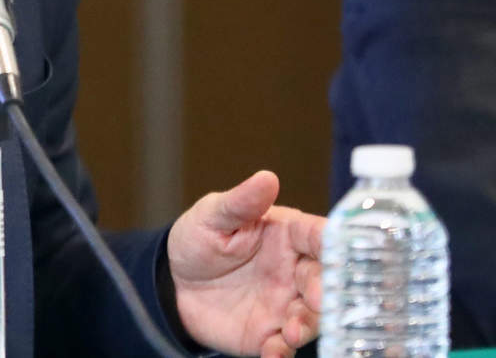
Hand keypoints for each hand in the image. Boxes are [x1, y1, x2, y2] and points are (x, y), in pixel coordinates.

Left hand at [167, 170, 323, 357]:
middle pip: (326, 281)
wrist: (173, 283)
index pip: (322, 237)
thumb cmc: (198, 239)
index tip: (346, 255)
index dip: (338, 245)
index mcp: (288, 235)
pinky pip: (284, 346)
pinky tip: (274, 352)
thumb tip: (267, 178)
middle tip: (319, 301)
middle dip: (328, 292)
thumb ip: (241, 202)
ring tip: (290, 332)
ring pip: (312, 317)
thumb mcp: (212, 215)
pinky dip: (283, 351)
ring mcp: (286, 304)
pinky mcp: (270, 333)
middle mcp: (295, 271)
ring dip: (308, 326)